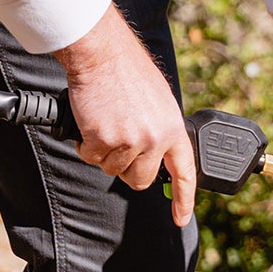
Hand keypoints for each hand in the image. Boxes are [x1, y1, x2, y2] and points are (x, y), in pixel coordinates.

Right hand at [56, 8, 196, 228]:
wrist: (103, 54)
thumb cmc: (128, 70)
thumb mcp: (159, 100)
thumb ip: (161, 128)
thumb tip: (156, 154)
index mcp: (173, 128)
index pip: (185, 172)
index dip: (184, 199)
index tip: (180, 217)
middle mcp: (155, 139)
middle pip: (141, 180)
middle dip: (128, 169)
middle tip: (119, 146)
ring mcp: (129, 141)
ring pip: (113, 170)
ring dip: (105, 153)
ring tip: (105, 123)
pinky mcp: (103, 140)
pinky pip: (92, 158)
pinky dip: (87, 145)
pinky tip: (91, 122)